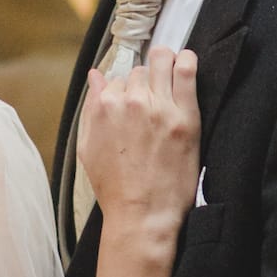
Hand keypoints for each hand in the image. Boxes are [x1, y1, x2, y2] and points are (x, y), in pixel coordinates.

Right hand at [77, 42, 199, 239]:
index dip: (125, 93)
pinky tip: (187, 62)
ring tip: (169, 79)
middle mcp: (131, 101)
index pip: (117, 80)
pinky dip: (188, 61)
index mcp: (105, 106)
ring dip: (164, 66)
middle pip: (140, 72)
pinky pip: (187, 72)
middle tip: (151, 102)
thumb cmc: (115, 187)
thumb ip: (91, 107)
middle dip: (144, 83)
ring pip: (161, 62)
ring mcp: (159, 107)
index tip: (132, 105)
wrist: (142, 216)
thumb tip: (96, 77)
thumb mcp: (88, 147)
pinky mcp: (185, 117)